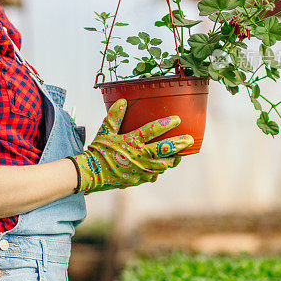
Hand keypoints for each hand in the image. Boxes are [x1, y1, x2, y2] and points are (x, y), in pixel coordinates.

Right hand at [71, 99, 193, 193]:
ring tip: (179, 154)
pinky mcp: (139, 180)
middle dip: (180, 144)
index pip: (153, 130)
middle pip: (165, 149)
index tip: (177, 119)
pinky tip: (160, 166)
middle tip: (190, 139)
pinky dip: (159, 170)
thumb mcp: (105, 131)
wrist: (91, 173)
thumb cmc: (98, 150)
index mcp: (132, 141)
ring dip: (172, 159)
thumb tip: (122, 100)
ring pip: (164, 164)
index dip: (167, 124)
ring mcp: (141, 170)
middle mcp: (140, 156)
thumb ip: (115, 116)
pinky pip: (154, 175)